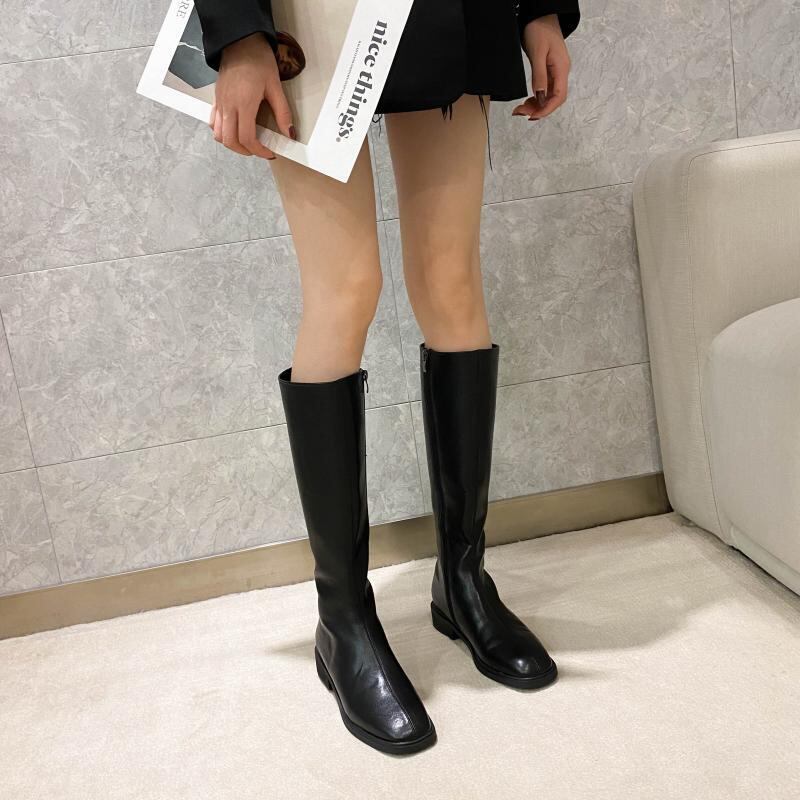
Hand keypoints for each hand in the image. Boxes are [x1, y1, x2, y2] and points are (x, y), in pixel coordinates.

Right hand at [209, 33, 294, 158]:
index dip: (259, 151)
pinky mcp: (216, 98)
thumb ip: (282, 112)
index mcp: (244, 103)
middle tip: (259, 150)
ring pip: (219, 135)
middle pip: (230, 141)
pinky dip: (222, 132)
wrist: (239, 40)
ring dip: (232, 144)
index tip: (269, 152)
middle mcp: (229, 105)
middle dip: (245, 151)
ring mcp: (220, 102)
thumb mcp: (275, 86)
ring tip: (247, 143)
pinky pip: (213, 122)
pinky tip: (235, 129)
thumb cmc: (257, 59)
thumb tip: (290, 133)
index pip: (247, 138)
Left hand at [513, 14, 571, 120]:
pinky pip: (545, 89)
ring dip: (536, 105)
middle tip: (521, 112)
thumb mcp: (537, 53)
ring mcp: (556, 72)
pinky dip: (536, 97)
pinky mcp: (549, 71)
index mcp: (562, 68)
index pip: (558, 96)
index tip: (533, 116)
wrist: (541, 15)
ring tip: (521, 108)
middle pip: (554, 99)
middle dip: (539, 109)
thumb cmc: (540, 29)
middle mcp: (561, 72)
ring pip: (549, 96)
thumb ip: (539, 75)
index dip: (547, 109)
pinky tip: (527, 100)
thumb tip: (539, 95)